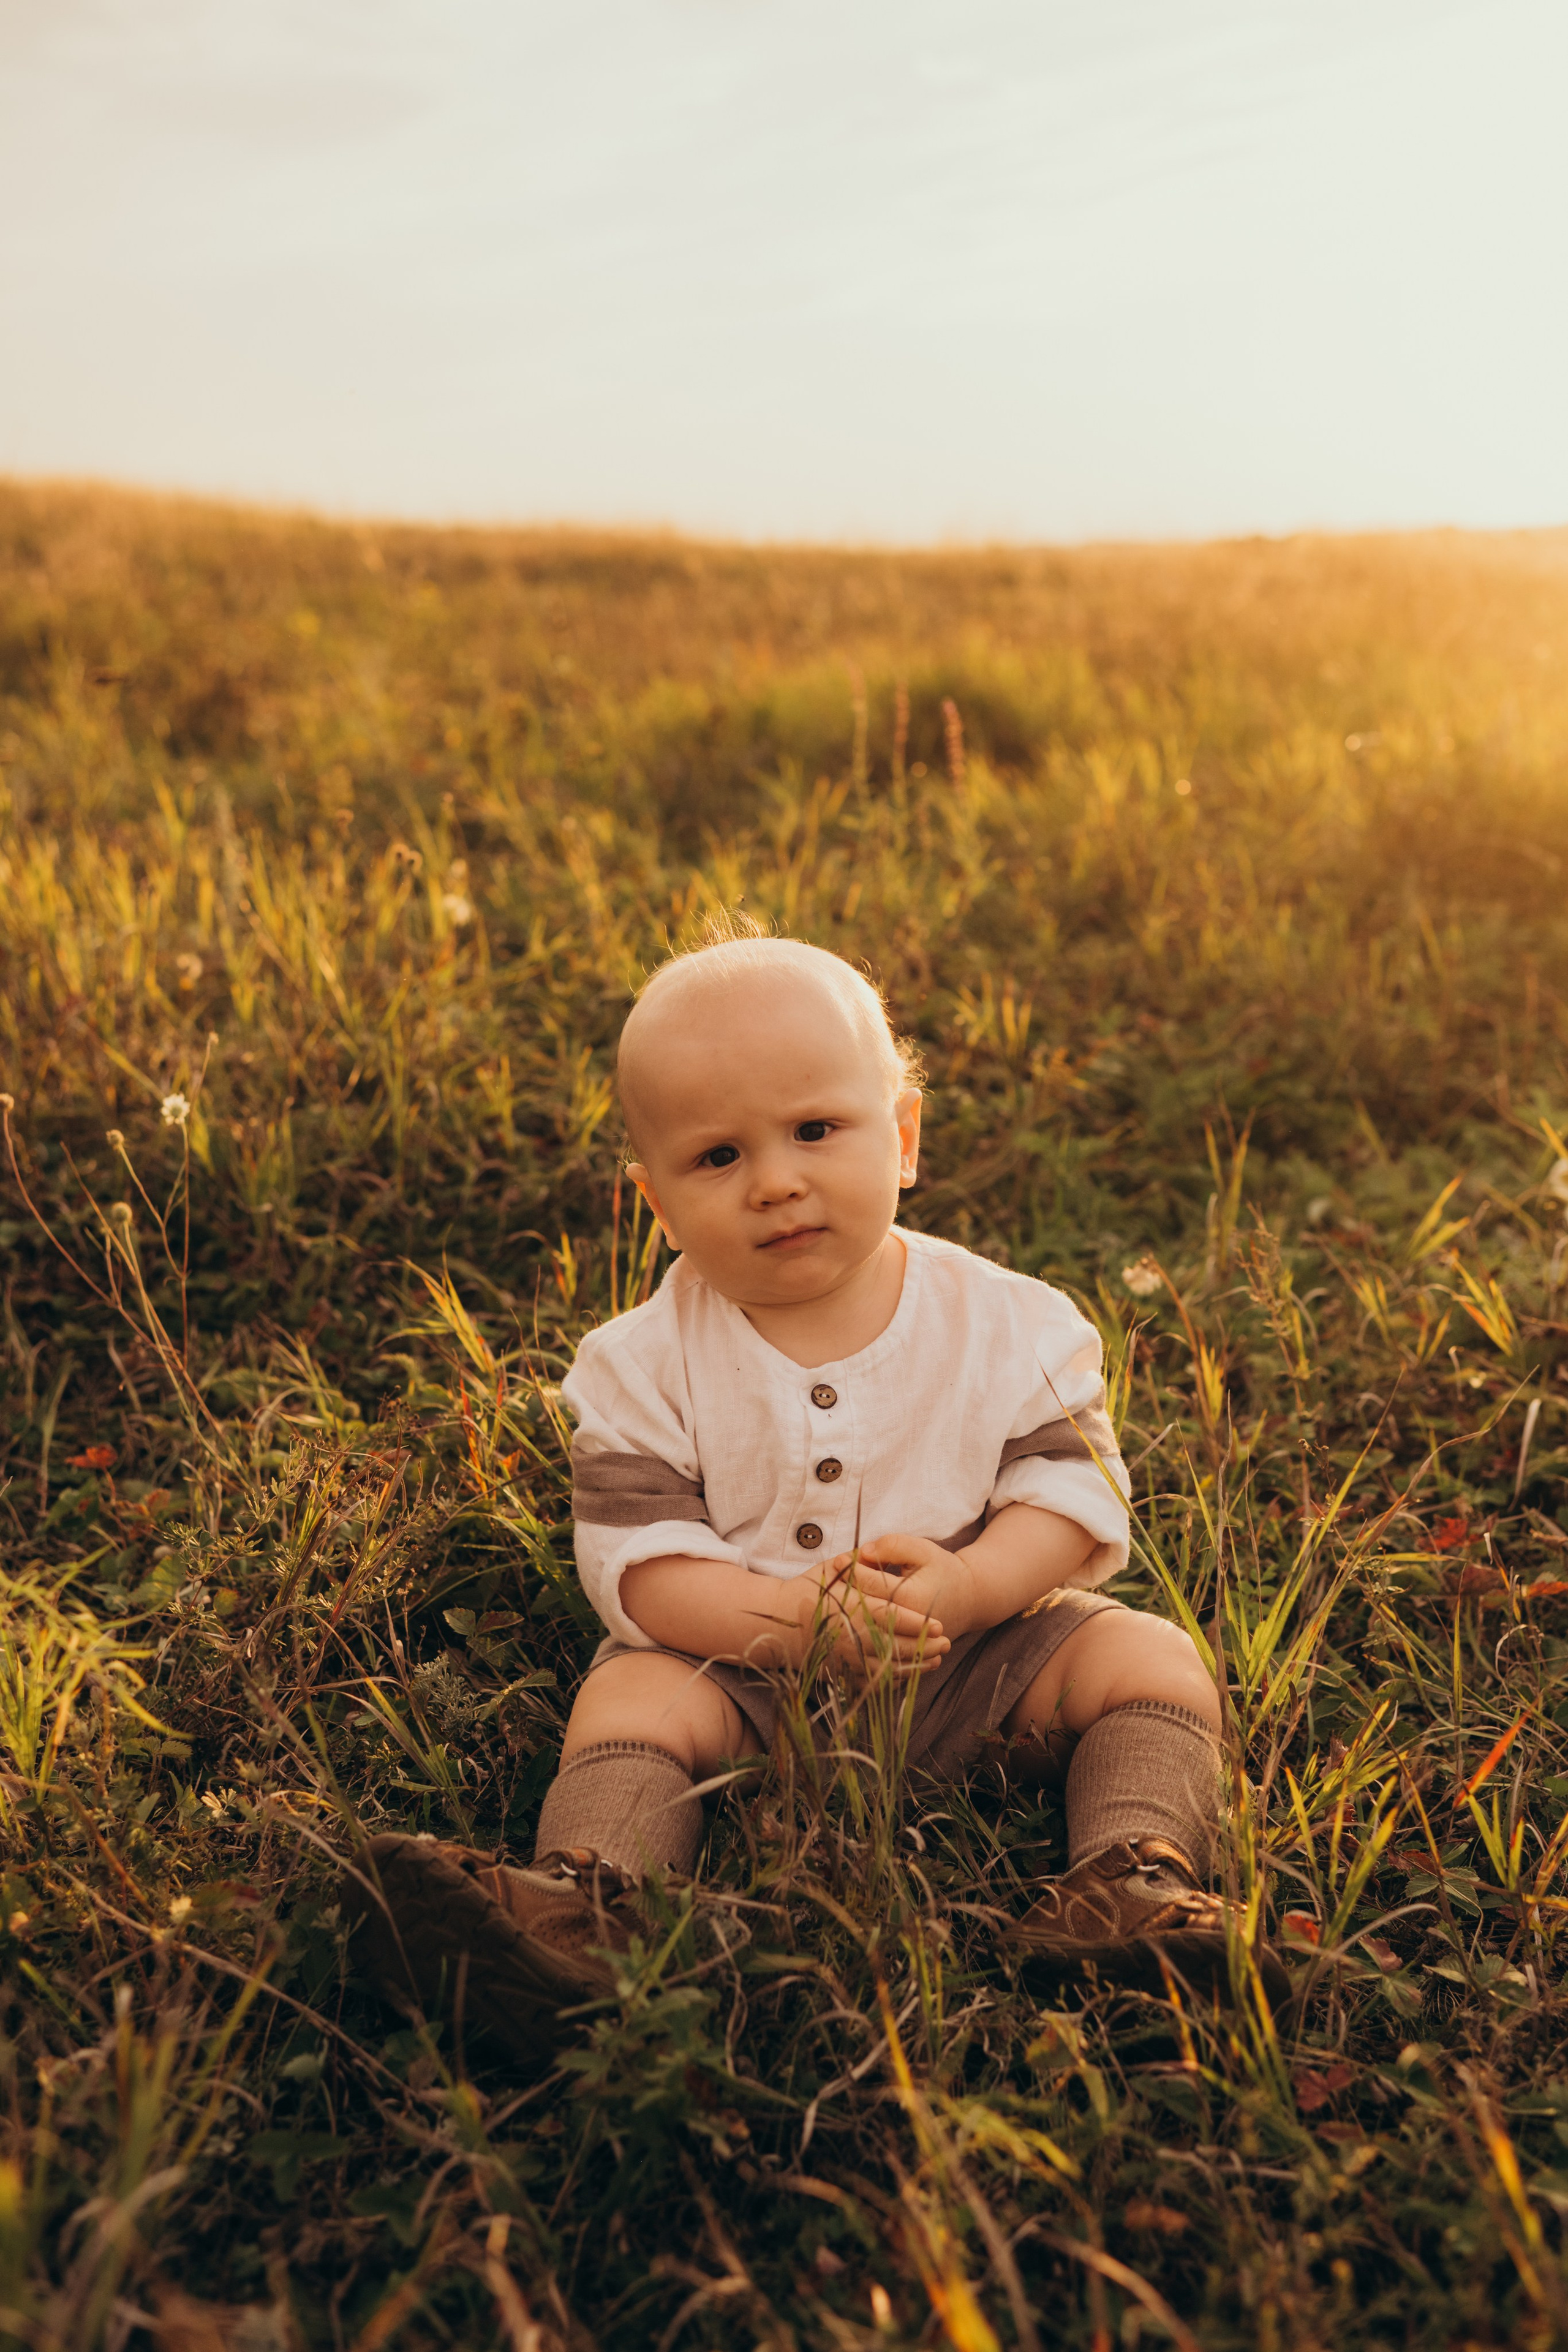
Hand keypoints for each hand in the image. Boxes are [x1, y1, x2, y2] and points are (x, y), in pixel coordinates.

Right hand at [786, 1553, 949, 1681]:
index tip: (939, 1625)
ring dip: (915, 1664)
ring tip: (937, 1658)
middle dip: (923, 1646)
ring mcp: (843, 1656)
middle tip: (947, 1643)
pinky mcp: (840, 1669)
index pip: (889, 1617)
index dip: (917, 1623)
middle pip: (893, 1645)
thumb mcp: (831, 1568)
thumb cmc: (808, 1588)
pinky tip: (913, 1671)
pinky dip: (896, 1677)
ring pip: (886, 1667)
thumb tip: (878, 1553)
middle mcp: (847, 1634)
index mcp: (848, 1607)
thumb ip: (857, 1563)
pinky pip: (872, 1678)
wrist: (777, 1618)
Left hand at [823, 1532, 981, 1644]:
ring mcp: (906, 1644)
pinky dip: (860, 1639)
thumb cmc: (942, 1569)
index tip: (836, 1560)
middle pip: (864, 1609)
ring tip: (835, 1600)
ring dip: (848, 1616)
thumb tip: (862, 1552)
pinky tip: (849, 1624)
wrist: (969, 1599)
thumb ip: (893, 1545)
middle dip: (843, 1592)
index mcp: (911, 1598)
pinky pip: (877, 1650)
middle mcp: (906, 1626)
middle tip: (828, 1578)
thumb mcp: (921, 1549)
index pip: (871, 1583)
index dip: (851, 1569)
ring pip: (867, 1632)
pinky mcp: (906, 1653)